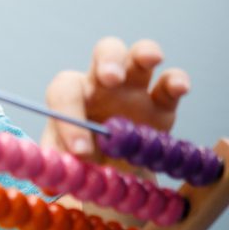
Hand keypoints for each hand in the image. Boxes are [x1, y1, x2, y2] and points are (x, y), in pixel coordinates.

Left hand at [43, 37, 189, 157]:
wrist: (108, 170)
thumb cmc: (79, 156)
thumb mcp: (64, 161)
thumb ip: (57, 165)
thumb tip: (50, 178)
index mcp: (72, 95)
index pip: (65, 92)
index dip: (69, 115)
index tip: (80, 150)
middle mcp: (102, 84)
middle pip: (105, 51)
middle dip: (108, 60)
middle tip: (111, 79)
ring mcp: (134, 90)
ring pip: (139, 56)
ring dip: (145, 53)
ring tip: (150, 59)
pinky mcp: (161, 105)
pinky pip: (170, 84)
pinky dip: (176, 81)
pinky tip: (179, 88)